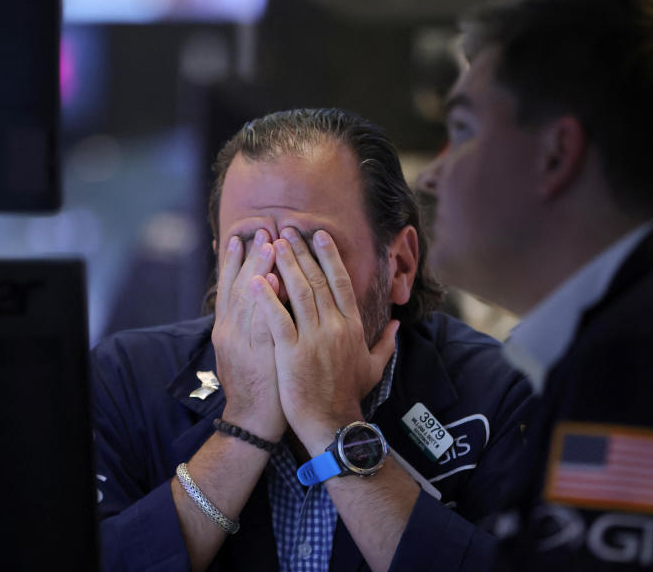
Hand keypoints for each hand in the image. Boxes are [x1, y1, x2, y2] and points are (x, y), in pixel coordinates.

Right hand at [212, 229, 285, 441]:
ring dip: (260, 270)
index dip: (233, 261)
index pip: (228, 287)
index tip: (239, 236)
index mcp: (226, 329)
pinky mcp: (259, 356)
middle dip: (250, 256)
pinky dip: (270, 301)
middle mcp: (230, 332)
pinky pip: (265, 323)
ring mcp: (243, 344)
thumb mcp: (243, 350)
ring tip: (270, 243)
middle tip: (261, 229)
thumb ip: (249, 322)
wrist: (252, 421)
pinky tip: (279, 281)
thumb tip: (262, 292)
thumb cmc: (255, 384)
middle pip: (238, 286)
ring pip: (249, 300)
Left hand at [250, 227, 398, 451]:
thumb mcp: (374, 367)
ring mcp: (314, 338)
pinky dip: (267, 298)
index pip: (340, 282)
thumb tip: (397, 324)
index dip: (329, 256)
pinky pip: (278, 319)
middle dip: (301, 252)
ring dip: (285, 265)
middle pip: (317, 280)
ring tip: (272, 243)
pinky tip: (255, 281)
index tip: (318, 235)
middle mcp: (335, 326)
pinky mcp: (292, 352)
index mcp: (352, 326)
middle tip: (288, 230)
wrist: (333, 424)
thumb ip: (386, 343)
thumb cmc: (350, 395)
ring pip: (299, 292)